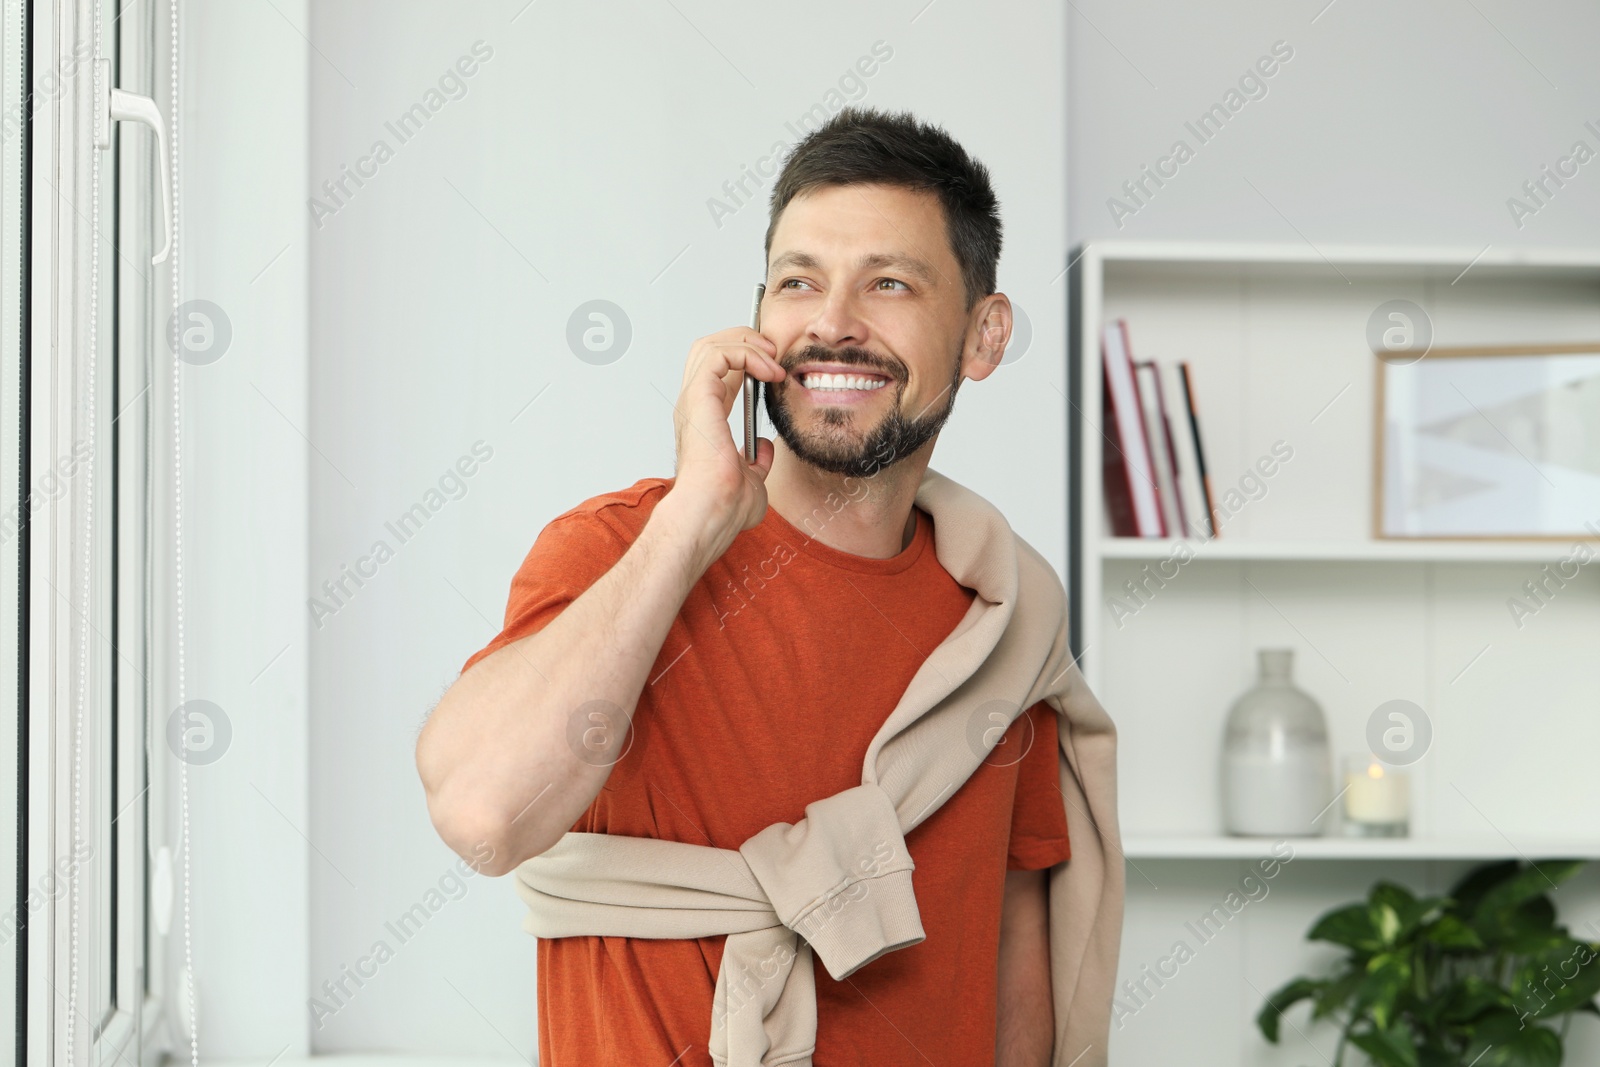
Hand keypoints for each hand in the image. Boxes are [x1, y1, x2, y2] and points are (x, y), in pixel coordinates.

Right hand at [667, 324, 786, 543]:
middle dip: (744, 340)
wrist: (715, 512)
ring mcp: (694, 400)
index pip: (719, 374)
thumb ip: (758, 462)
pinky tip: (767, 369)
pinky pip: (718, 353)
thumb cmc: (725, 506)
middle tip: (773, 352)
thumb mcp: (752, 480)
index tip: (775, 371)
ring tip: (772, 354)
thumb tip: (765, 449)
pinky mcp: (699, 396)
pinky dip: (746, 352)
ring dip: (746, 342)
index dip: (746, 362)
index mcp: (704, 420)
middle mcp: (695, 406)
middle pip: (709, 349)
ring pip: (710, 344)